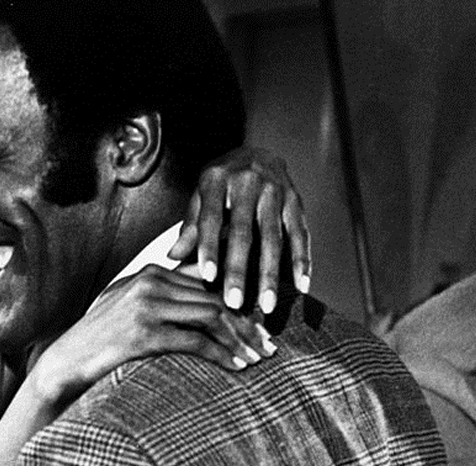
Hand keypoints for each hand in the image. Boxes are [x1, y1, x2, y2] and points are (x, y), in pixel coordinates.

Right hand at [29, 265, 275, 403]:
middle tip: (270, 344)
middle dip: (248, 324)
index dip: (240, 303)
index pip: (209, 282)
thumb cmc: (101, 336)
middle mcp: (152, 281)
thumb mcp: (129, 304)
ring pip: (212, 316)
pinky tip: (236, 367)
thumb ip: (162, 295)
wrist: (67, 359)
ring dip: (241, 340)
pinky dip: (221, 355)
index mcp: (153, 271)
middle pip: (216, 297)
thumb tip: (203, 301)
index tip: (260, 324)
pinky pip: (196, 341)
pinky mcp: (145, 333)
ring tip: (258, 358)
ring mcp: (147, 306)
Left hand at [167, 146, 311, 313]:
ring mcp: (275, 192)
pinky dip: (302, 261)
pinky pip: (300, 234)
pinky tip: (302, 286)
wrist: (258, 150)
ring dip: (271, 274)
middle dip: (239, 269)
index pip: (211, 218)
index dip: (210, 247)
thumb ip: (191, 224)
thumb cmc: (223, 180)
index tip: (208, 277)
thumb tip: (172, 257)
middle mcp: (248, 183)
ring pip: (274, 238)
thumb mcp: (201, 193)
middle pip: (244, 232)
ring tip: (267, 305)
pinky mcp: (296, 201)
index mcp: (217, 180)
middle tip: (235, 302)